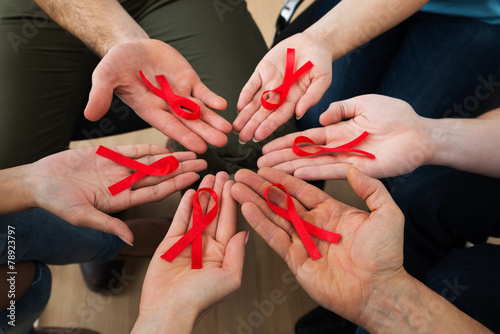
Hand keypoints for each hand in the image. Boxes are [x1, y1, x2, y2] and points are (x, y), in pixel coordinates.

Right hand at [26, 144, 205, 244]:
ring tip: (193, 153)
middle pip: (160, 176)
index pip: (155, 192)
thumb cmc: (57, 202)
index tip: (194, 181)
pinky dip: (151, 147)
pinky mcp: (110, 154)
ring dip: (172, 157)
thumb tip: (131, 241)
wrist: (40, 180)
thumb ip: (108, 225)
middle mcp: (125, 184)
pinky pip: (135, 150)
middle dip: (182, 170)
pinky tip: (169, 146)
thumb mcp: (82, 216)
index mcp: (122, 200)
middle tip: (204, 164)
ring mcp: (119, 169)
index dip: (175, 186)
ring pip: (152, 162)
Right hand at [84, 39, 231, 153]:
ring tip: (228, 129)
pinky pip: (203, 92)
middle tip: (221, 142)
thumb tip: (89, 115)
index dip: (183, 136)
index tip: (199, 147)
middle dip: (205, 131)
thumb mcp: (105, 76)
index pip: (168, 126)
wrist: (131, 48)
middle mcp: (168, 107)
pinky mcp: (189, 81)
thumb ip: (100, 95)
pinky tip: (223, 105)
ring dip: (213, 120)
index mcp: (149, 110)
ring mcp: (180, 95)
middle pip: (189, 122)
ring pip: (200, 111)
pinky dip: (212, 98)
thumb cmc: (116, 64)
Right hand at [132, 172, 247, 332]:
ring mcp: (188, 244)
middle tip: (222, 173)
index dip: (232, 202)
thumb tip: (246, 233)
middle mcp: (207, 247)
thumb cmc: (201, 299)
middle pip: (215, 214)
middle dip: (219, 193)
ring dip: (203, 195)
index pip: (229, 222)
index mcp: (223, 254)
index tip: (235, 184)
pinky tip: (190, 192)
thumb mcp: (230, 278)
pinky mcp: (170, 243)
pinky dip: (185, 206)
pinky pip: (180, 220)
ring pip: (198, 213)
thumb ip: (238, 254)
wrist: (169, 309)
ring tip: (207, 177)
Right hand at [231, 167, 405, 326]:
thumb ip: (371, 188)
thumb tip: (353, 168)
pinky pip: (275, 238)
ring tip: (236, 188)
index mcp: (331, 212)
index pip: (301, 190)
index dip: (282, 178)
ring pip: (274, 217)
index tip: (265, 168)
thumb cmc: (386, 255)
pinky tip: (247, 208)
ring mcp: (303, 242)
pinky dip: (260, 223)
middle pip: (282, 201)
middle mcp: (314, 225)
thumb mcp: (387, 213)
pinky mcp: (296, 259)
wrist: (380, 290)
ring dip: (254, 202)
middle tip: (242, 175)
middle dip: (261, 187)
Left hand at [233, 33, 331, 142]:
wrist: (312, 43)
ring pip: (254, 102)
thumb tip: (300, 112)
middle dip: (252, 125)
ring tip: (236, 127)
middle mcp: (280, 95)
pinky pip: (251, 84)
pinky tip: (239, 106)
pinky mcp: (262, 71)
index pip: (279, 116)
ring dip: (245, 115)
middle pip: (264, 113)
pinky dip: (245, 94)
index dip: (269, 126)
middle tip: (242, 137)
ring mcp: (270, 84)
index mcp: (294, 100)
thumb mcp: (322, 79)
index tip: (259, 136)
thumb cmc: (320, 62)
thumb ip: (312, 96)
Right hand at [258, 94, 434, 178]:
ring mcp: (345, 160)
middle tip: (258, 164)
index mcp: (337, 132)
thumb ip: (341, 108)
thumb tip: (321, 116)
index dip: (285, 142)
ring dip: (289, 169)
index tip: (266, 146)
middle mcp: (337, 148)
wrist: (420, 133)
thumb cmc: (397, 116)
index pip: (305, 138)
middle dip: (280, 159)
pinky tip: (295, 175)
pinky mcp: (357, 171)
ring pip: (312, 165)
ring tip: (269, 173)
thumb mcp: (364, 103)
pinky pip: (330, 172)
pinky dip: (312, 173)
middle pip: (302, 154)